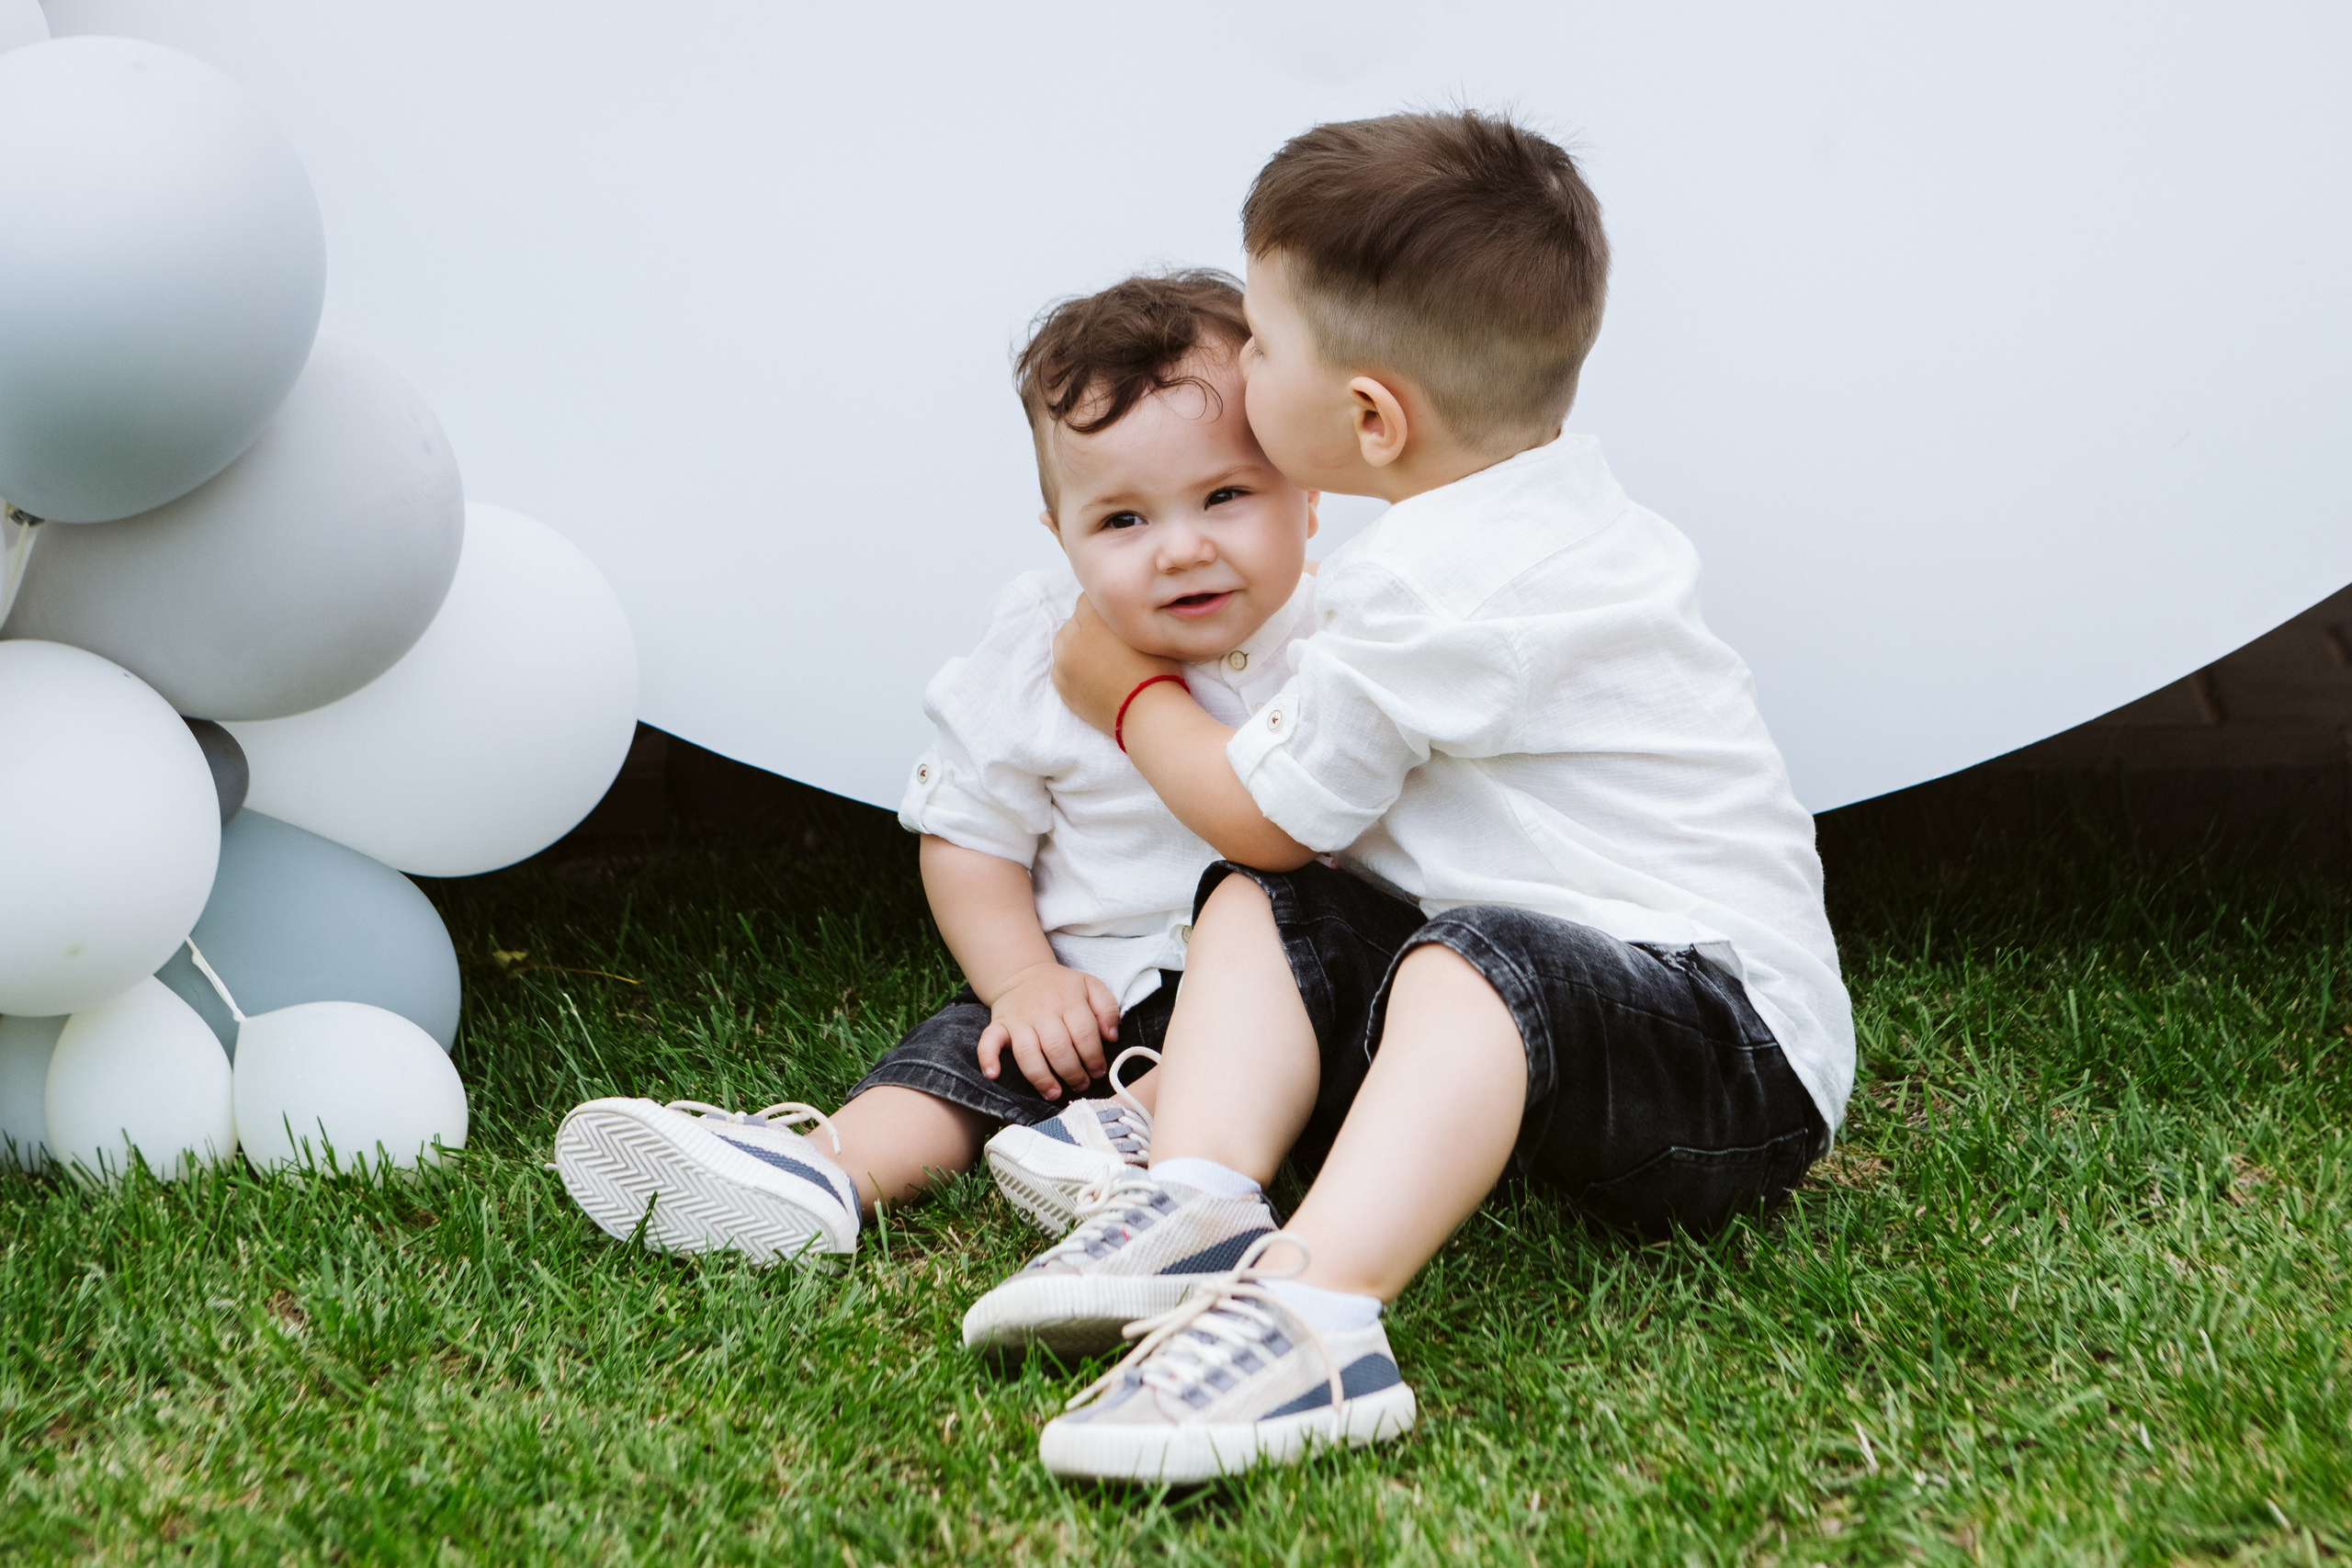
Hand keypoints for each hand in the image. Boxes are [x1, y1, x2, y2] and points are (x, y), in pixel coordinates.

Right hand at [976, 961, 1121, 1099]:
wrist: (1024, 974)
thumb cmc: (1062, 987)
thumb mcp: (1092, 987)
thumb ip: (1107, 1009)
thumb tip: (1111, 1038)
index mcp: (1069, 1000)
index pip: (1084, 1033)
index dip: (1094, 1057)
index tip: (1098, 1071)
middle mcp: (1043, 1010)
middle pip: (1058, 1047)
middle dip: (1072, 1072)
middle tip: (1080, 1085)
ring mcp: (1019, 1018)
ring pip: (1028, 1052)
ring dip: (1042, 1077)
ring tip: (1054, 1092)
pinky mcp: (999, 1024)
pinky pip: (989, 1041)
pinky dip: (988, 1058)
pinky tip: (994, 1074)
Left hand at [1051, 594, 1180, 734]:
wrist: (1148, 713)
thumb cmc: (1157, 670)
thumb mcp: (1146, 631)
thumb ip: (1124, 615)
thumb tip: (1117, 607)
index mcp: (1095, 619)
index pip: (1089, 599)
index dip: (1104, 608)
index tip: (1115, 619)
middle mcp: (1074, 638)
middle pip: (1075, 619)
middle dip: (1090, 625)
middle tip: (1110, 640)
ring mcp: (1064, 663)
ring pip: (1064, 641)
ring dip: (1077, 643)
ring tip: (1099, 656)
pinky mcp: (1062, 685)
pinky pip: (1060, 665)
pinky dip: (1072, 666)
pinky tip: (1092, 673)